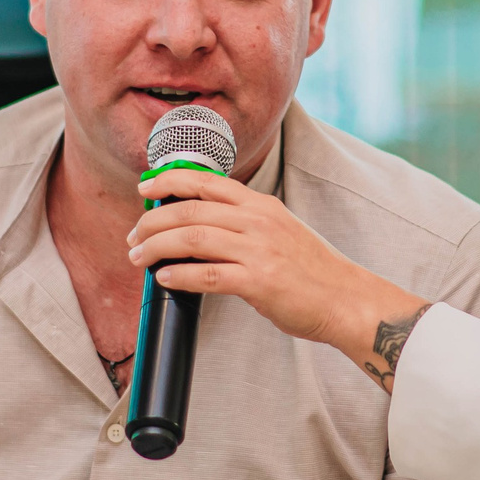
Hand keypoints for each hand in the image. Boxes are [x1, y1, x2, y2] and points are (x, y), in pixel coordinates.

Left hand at [128, 167, 433, 391]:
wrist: (346, 299)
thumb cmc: (311, 270)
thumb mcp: (280, 230)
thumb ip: (244, 223)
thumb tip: (198, 228)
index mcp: (261, 206)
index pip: (206, 182)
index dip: (169, 181)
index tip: (144, 188)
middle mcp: (258, 221)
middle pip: (190, 210)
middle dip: (153, 222)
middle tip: (133, 236)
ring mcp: (259, 250)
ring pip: (192, 238)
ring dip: (156, 247)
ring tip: (138, 257)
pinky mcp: (259, 282)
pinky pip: (208, 274)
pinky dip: (180, 274)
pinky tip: (164, 277)